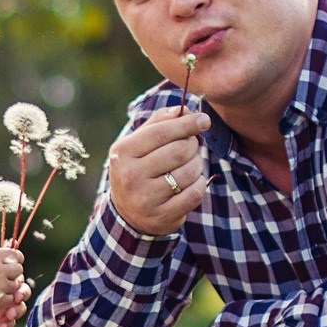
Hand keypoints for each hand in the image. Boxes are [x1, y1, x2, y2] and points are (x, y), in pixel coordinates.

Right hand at [0, 247, 26, 320]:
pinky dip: (4, 298)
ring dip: (9, 286)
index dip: (16, 259)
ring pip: (16, 285)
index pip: (17, 255)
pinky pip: (11, 298)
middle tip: (3, 275)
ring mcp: (0, 286)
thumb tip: (12, 245)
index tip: (11, 263)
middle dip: (13, 272)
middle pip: (19, 269)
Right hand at [107, 105, 212, 236]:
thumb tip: (184, 109)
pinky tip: (193, 181)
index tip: (204, 120)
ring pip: (189, 172)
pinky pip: (194, 194)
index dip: (186, 124)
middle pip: (179, 151)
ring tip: (192, 164)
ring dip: (198, 164)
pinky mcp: (162, 216)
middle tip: (193, 145)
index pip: (161, 132)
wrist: (128, 213)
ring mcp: (145, 198)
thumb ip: (159, 123)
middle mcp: (130, 176)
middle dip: (193, 145)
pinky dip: (200, 183)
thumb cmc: (138, 168)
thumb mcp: (138, 143)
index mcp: (123, 152)